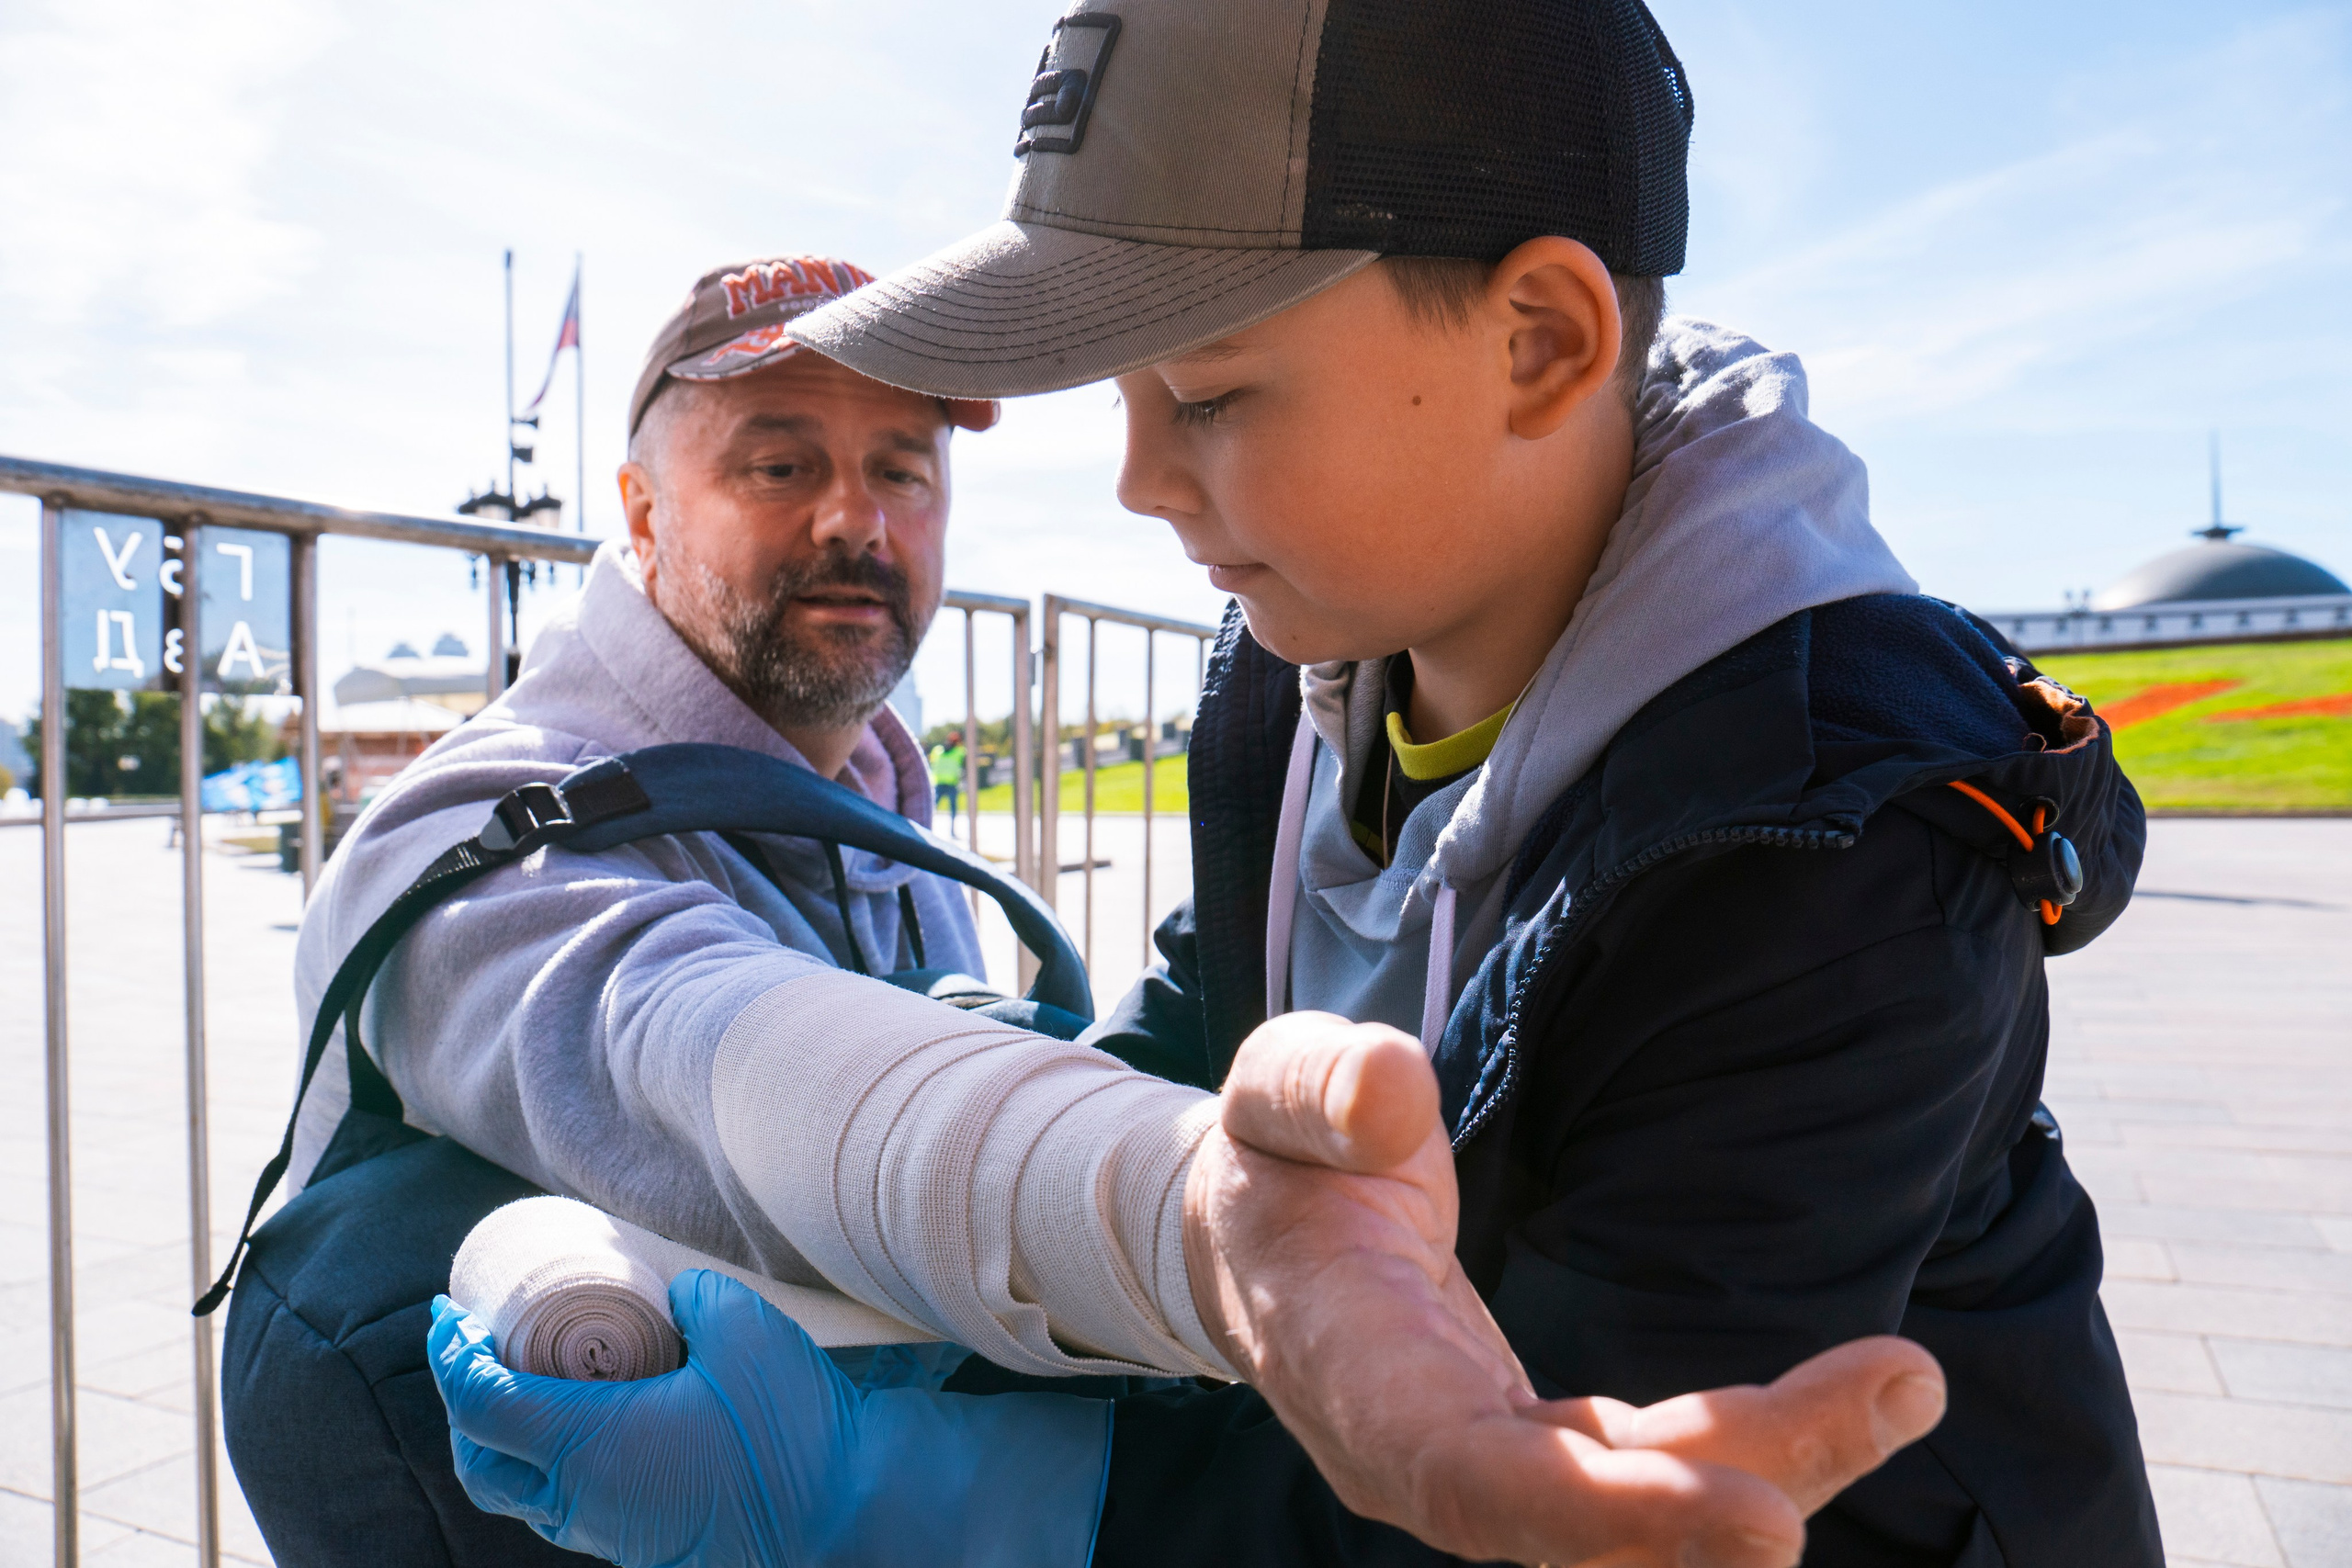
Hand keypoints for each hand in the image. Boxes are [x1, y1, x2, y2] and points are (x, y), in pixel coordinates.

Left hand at [429, 1271, 1108, 1567]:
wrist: (855, 1517)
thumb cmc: (794, 1432)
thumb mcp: (742, 1329)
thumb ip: (692, 1298)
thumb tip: (672, 1297)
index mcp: (586, 1449)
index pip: (480, 1404)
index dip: (450, 1356)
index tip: (446, 1313)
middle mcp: (583, 1502)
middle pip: (481, 1462)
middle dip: (462, 1403)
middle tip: (474, 1345)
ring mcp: (612, 1532)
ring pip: (524, 1495)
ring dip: (506, 1440)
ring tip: (527, 1379)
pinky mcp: (647, 1542)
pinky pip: (571, 1508)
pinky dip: (553, 1464)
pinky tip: (591, 1422)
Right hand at [1184, 1012, 1946, 1567]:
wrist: (1255, 1240)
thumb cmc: (1274, 1161)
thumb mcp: (1271, 1089)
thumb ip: (1319, 1086)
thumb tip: (1391, 1092)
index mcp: (1349, 1373)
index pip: (1473, 1478)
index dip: (1606, 1515)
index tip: (1760, 1517)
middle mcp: (1418, 1459)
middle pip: (1581, 1520)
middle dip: (1729, 1499)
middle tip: (1895, 1402)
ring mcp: (1486, 1469)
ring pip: (1634, 1510)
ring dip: (1777, 1460)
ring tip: (1904, 1383)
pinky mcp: (1542, 1450)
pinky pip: (1656, 1467)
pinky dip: (1759, 1441)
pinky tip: (1870, 1391)